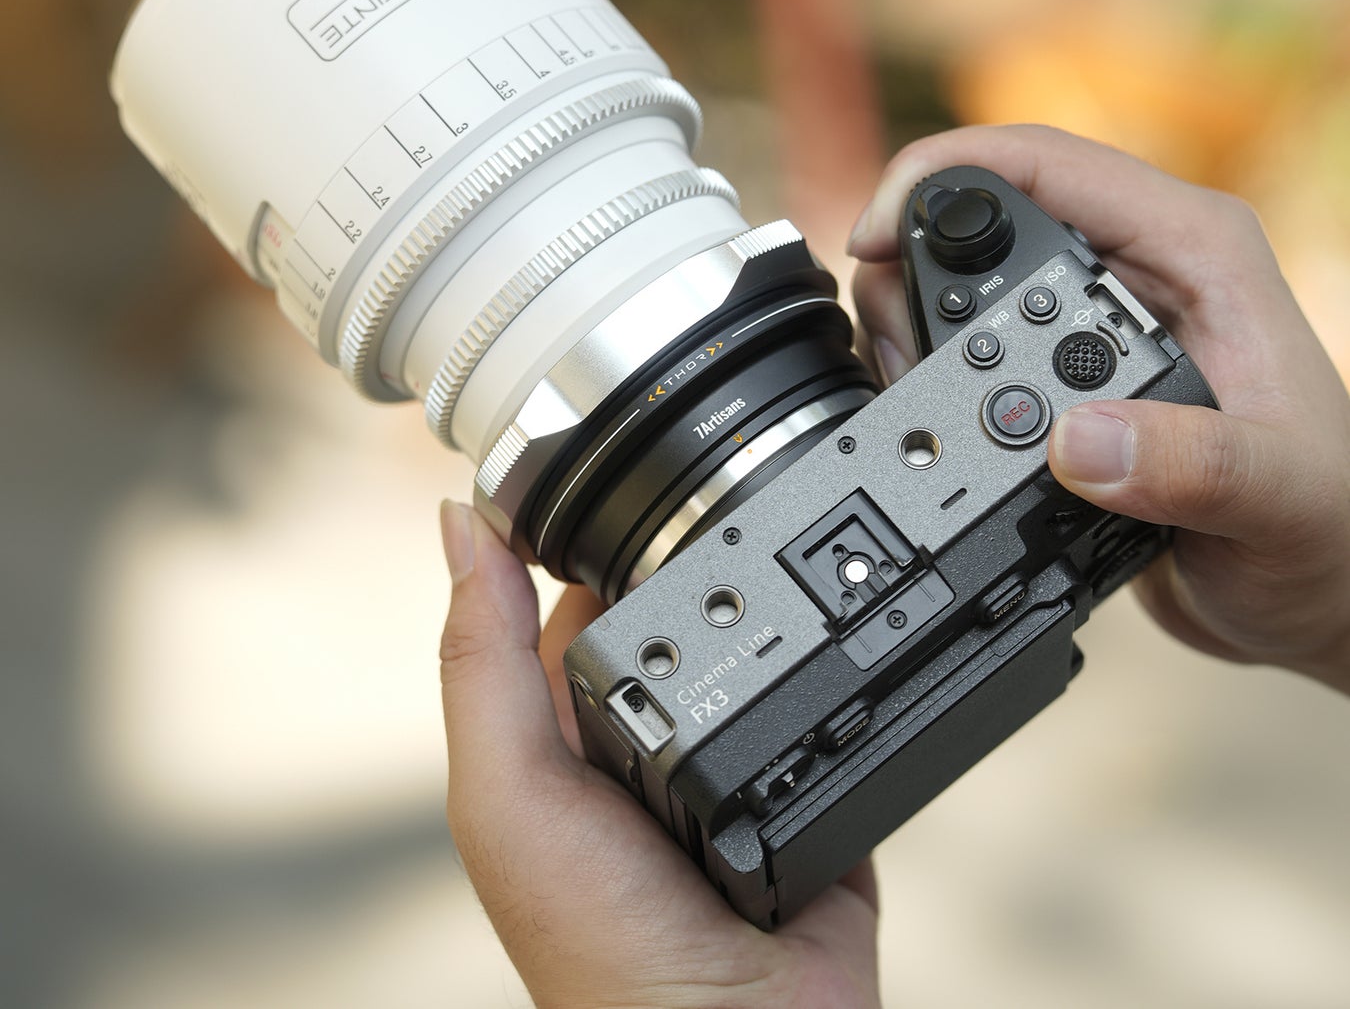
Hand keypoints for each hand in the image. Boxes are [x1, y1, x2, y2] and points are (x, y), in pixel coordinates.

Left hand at [438, 503, 881, 1008]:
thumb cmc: (601, 946)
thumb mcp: (509, 792)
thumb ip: (482, 663)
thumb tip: (461, 523)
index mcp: (567, 733)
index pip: (569, 601)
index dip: (588, 534)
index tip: (615, 456)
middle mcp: (649, 741)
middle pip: (669, 611)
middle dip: (693, 557)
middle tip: (725, 483)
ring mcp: (736, 762)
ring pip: (752, 646)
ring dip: (773, 602)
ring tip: (795, 533)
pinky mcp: (814, 782)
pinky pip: (828, 702)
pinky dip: (837, 665)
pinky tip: (851, 617)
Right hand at [849, 124, 1349, 694]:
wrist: (1315, 588)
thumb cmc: (1330, 529)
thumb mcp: (1280, 499)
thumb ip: (1191, 464)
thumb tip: (1074, 441)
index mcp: (1192, 249)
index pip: (1044, 161)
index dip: (939, 175)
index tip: (872, 235)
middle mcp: (1134, 268)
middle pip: (983, 214)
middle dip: (911, 269)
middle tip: (899, 356)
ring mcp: (1093, 321)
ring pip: (963, 281)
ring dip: (916, 331)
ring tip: (918, 401)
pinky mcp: (1065, 374)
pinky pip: (970, 348)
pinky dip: (933, 377)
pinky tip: (935, 422)